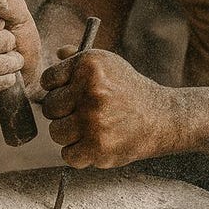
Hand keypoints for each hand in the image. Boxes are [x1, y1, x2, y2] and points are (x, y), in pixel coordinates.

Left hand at [41, 48, 173, 167]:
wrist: (161, 118)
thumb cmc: (130, 91)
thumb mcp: (109, 65)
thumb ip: (79, 60)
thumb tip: (59, 53)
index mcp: (89, 66)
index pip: (47, 80)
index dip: (58, 88)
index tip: (72, 93)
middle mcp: (90, 92)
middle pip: (49, 108)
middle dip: (63, 111)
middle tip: (85, 112)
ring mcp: (93, 121)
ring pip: (56, 132)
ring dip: (70, 133)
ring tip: (91, 127)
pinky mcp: (98, 147)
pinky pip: (68, 154)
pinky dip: (79, 153)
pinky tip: (95, 142)